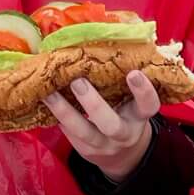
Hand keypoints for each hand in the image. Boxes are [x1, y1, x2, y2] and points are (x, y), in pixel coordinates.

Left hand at [43, 69, 159, 181]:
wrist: (123, 154)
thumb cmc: (126, 114)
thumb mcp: (132, 101)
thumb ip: (124, 82)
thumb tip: (112, 39)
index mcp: (140, 116)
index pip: (149, 105)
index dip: (143, 91)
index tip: (133, 73)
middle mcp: (125, 133)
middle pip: (111, 124)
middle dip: (93, 103)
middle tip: (77, 81)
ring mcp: (104, 145)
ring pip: (84, 132)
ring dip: (64, 110)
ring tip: (48, 92)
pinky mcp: (86, 151)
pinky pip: (70, 135)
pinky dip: (57, 117)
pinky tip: (44, 102)